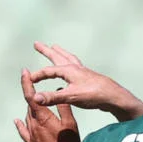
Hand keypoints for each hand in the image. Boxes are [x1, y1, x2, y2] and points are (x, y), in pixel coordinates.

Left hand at [14, 68, 79, 141]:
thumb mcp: (70, 124)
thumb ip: (64, 107)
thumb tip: (59, 92)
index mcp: (42, 117)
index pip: (31, 96)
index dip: (26, 83)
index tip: (24, 72)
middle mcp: (33, 124)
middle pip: (30, 105)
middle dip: (34, 97)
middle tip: (40, 90)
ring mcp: (31, 134)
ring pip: (28, 116)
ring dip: (32, 109)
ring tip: (39, 105)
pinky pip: (23, 130)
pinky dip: (20, 124)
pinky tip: (17, 121)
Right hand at [27, 42, 142, 120]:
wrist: (114, 96)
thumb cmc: (94, 95)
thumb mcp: (71, 96)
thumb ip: (52, 97)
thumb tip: (34, 98)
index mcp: (69, 70)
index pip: (48, 71)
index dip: (37, 76)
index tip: (28, 80)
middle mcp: (76, 68)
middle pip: (58, 57)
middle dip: (46, 51)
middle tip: (37, 44)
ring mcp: (83, 71)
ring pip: (69, 59)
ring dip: (60, 53)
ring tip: (55, 47)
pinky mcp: (89, 77)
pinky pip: (76, 66)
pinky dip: (70, 63)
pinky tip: (72, 67)